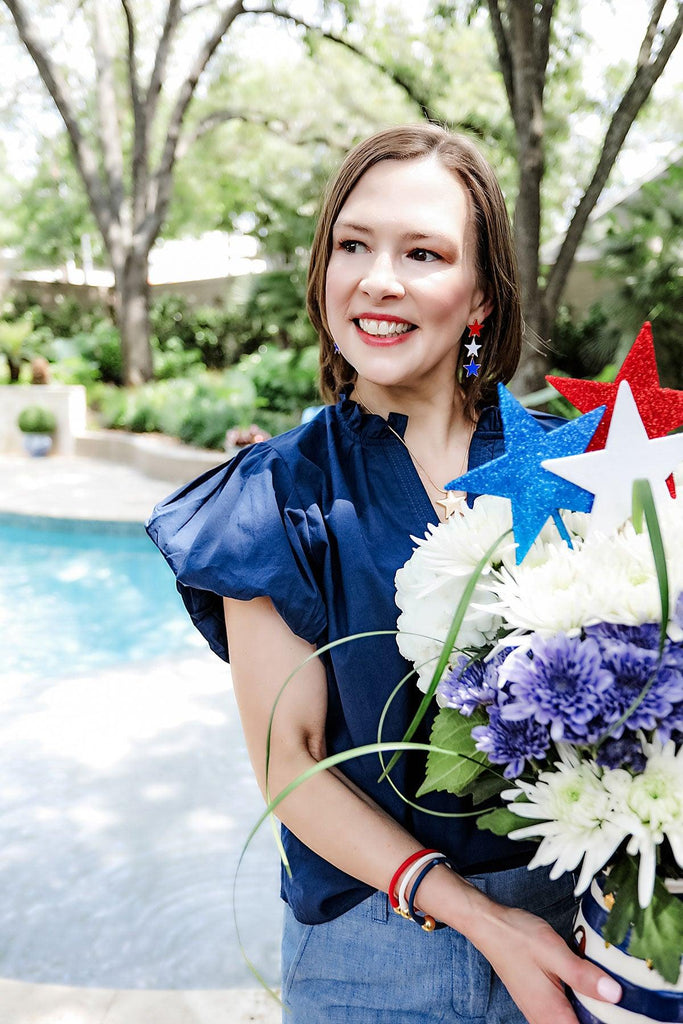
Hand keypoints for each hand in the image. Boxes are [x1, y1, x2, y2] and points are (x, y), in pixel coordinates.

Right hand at [468, 902, 621, 1023]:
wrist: (489, 926)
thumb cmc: (517, 937)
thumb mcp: (554, 951)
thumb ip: (583, 975)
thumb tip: (615, 994)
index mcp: (552, 1014)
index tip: (623, 1015)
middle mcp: (544, 1020)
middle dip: (601, 1019)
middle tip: (620, 1005)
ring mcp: (540, 1013)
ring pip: (572, 1023)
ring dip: (591, 1015)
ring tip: (609, 998)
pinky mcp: (539, 1002)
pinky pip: (564, 1015)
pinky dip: (579, 1007)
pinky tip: (589, 990)